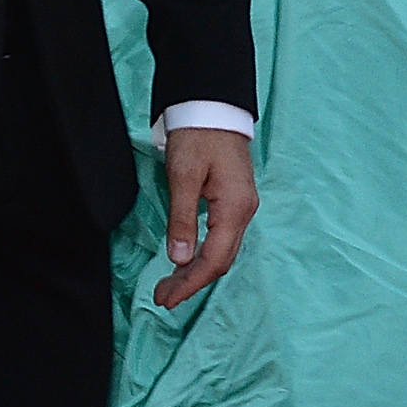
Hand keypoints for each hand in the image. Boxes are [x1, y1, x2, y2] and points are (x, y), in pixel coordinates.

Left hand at [154, 126, 256, 310]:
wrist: (212, 109)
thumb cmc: (197, 136)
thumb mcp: (183, 176)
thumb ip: (182, 218)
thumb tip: (179, 257)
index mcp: (235, 208)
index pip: (214, 259)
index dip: (190, 283)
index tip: (167, 298)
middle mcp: (243, 212)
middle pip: (220, 261)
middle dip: (192, 283)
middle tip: (163, 298)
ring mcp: (241, 208)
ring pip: (221, 252)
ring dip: (196, 272)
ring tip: (170, 286)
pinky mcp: (233, 203)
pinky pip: (221, 240)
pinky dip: (203, 256)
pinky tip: (185, 262)